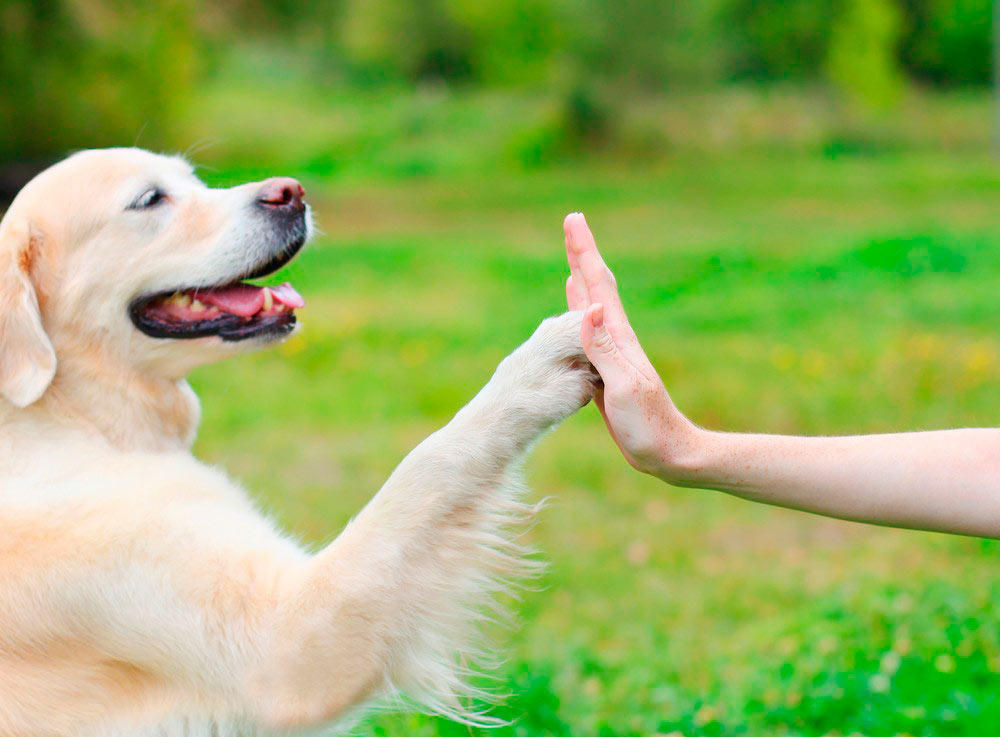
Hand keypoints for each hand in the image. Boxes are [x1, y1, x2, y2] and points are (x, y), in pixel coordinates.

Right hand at [563, 213, 700, 480]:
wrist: (670, 453)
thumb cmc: (649, 425)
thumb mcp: (624, 387)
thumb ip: (605, 350)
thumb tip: (588, 308)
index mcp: (620, 339)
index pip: (598, 286)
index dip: (584, 252)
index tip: (574, 220)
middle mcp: (617, 339)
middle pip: (596, 287)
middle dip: (583, 255)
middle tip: (573, 223)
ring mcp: (613, 355)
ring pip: (592, 307)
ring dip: (582, 281)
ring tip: (574, 260)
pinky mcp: (607, 372)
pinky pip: (588, 334)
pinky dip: (580, 315)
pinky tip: (577, 312)